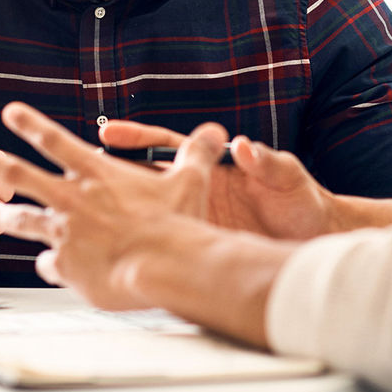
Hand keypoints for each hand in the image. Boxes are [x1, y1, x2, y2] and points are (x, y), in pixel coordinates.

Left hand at [0, 102, 227, 308]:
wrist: (166, 265)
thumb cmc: (177, 224)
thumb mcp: (190, 180)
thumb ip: (196, 153)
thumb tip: (216, 132)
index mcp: (97, 175)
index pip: (56, 141)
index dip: (31, 124)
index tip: (10, 112)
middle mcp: (74, 199)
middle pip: (19, 175)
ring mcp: (66, 233)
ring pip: (22, 221)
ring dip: (1, 218)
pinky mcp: (67, 266)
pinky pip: (50, 266)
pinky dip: (49, 267)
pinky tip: (48, 271)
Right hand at [99, 120, 336, 238]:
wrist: (315, 239)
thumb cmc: (303, 202)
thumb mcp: (287, 177)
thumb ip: (268, 161)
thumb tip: (245, 147)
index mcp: (213, 167)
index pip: (166, 146)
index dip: (136, 139)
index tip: (108, 133)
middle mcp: (197, 191)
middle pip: (143, 179)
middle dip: (108, 176)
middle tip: (75, 172)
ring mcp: (195, 219)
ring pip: (145, 215)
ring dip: (115, 215)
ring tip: (77, 218)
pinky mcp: (199, 246)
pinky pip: (162, 248)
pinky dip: (138, 252)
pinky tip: (111, 258)